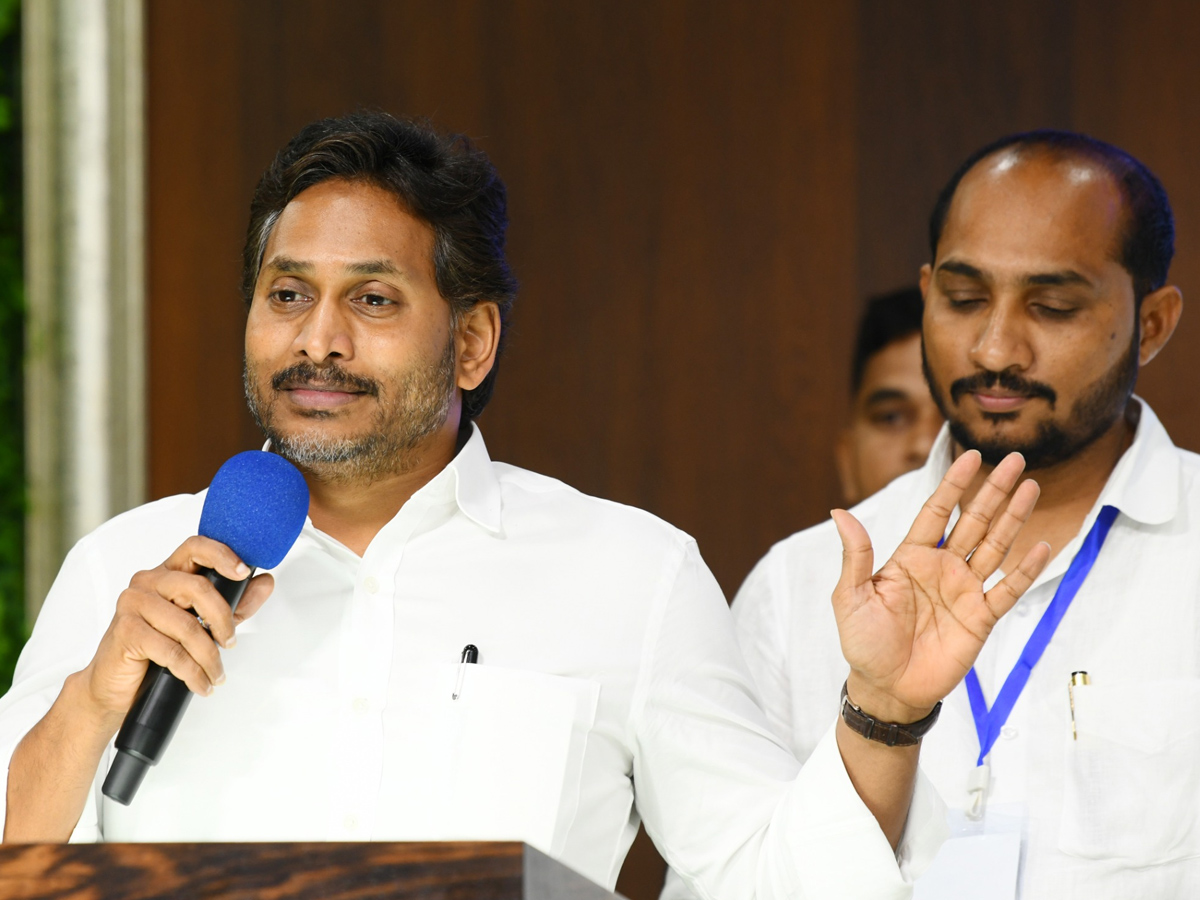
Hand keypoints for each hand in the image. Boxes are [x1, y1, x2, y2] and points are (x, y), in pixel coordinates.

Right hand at [79, 536, 275, 722]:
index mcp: (167, 573)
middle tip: (231, 642)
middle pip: (198, 588)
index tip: (243, 572)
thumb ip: (236, 602)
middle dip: (223, 619)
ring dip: (209, 656)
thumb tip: (265, 582)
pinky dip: (192, 672)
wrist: (113, 685)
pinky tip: (200, 683)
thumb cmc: (156, 650)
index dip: (222, 555)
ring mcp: (133, 604)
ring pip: (187, 626)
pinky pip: (171, 651)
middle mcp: (147, 581)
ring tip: (216, 674)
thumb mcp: (204, 623)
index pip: (195, 547)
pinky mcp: (126, 630)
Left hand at [831, 450, 1050, 721]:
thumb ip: (854, 555)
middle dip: (994, 491)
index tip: (971, 456)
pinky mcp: (981, 619)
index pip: (937, 512)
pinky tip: (1041, 546)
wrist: (886, 688)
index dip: (954, 485)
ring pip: (995, 547)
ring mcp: (964, 591)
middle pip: (973, 521)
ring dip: (1013, 518)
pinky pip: (1007, 590)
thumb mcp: (851, 596)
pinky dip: (1026, 570)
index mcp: (910, 558)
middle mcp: (942, 568)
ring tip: (1032, 487)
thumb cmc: (863, 642)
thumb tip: (839, 512)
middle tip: (1016, 459)